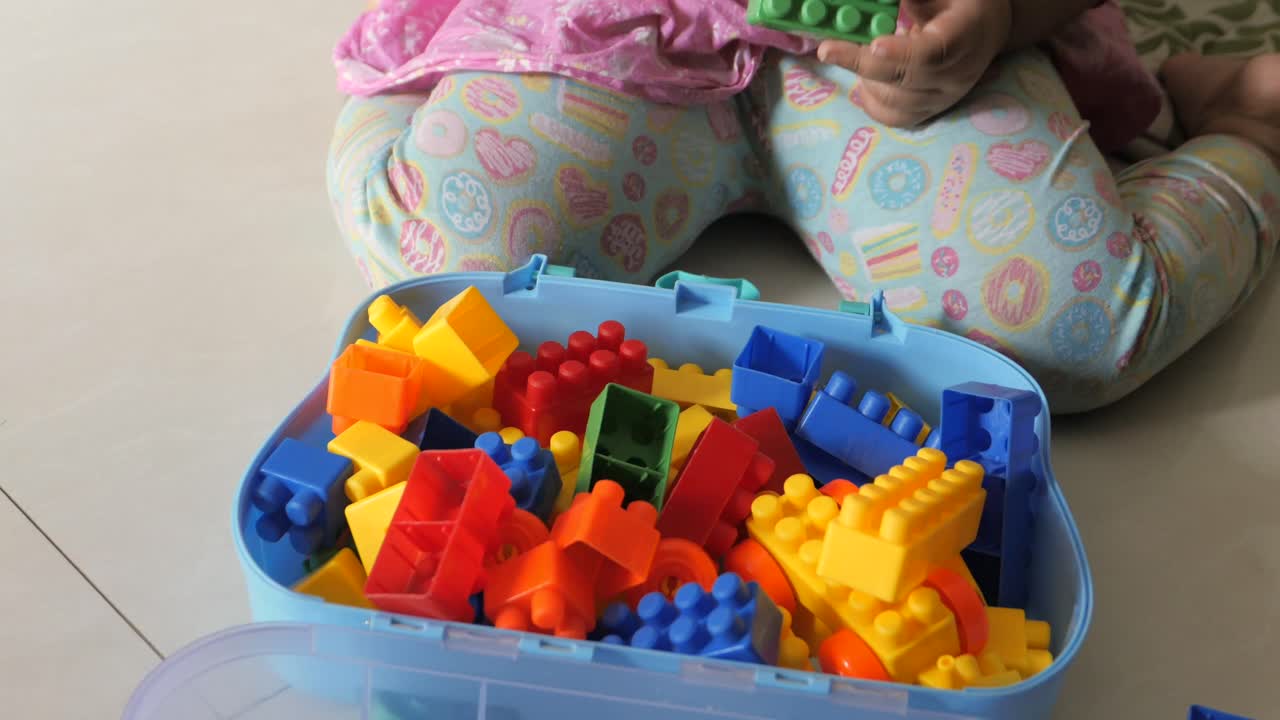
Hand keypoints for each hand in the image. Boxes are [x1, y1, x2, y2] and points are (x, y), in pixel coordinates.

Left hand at [817, 0, 1012, 126]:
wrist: (987, 27)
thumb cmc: (961, 1)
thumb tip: (875, 2)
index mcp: (965, 35)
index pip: (933, 53)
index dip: (901, 54)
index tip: (872, 45)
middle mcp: (957, 74)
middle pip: (906, 79)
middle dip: (862, 64)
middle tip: (828, 49)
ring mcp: (943, 97)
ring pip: (895, 102)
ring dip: (865, 78)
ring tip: (856, 54)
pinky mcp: (929, 111)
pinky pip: (893, 117)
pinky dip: (870, 100)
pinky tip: (865, 79)